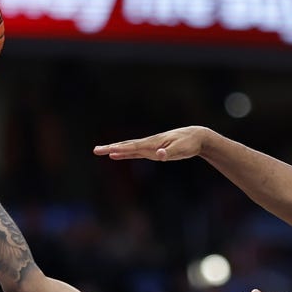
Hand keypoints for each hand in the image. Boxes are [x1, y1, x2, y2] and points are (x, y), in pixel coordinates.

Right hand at [94, 126, 210, 161]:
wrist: (195, 136)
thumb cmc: (188, 143)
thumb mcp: (181, 150)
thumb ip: (169, 152)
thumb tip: (159, 154)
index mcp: (153, 143)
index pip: (134, 147)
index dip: (122, 150)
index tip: (109, 151)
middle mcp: (148, 144)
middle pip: (126, 146)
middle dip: (111, 148)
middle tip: (96, 150)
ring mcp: (149, 146)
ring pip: (128, 148)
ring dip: (114, 150)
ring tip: (100, 151)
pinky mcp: (152, 149)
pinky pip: (134, 151)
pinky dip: (124, 152)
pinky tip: (117, 154)